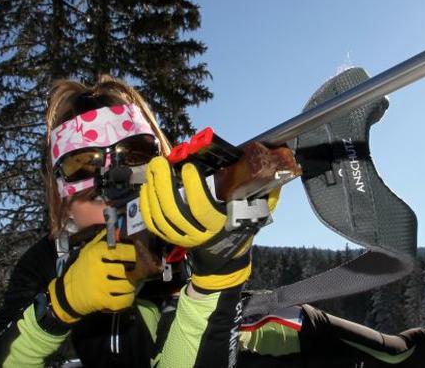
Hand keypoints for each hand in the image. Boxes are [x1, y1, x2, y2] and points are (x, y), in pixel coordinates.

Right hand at [48, 229, 136, 322]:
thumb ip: (103, 240)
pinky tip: (126, 296)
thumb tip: (119, 229)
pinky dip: (128, 299)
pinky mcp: (102, 301)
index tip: (134, 256)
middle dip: (132, 273)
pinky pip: (123, 300)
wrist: (66, 294)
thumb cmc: (81, 270)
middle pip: (126, 270)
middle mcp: (98, 268)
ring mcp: (100, 285)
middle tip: (133, 273)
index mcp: (95, 253)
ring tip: (130, 284)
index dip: (132, 254)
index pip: (122, 251)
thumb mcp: (87, 251)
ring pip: (127, 285)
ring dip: (131, 286)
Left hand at [139, 156, 278, 290]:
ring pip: (161, 216)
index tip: (189, 166)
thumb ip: (265, 193)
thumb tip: (277, 169)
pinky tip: (146, 187)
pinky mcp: (171, 238)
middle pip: (174, 210)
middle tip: (161, 162)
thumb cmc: (241, 230)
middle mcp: (198, 234)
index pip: (200, 207)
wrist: (225, 262)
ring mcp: (182, 238)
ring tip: (153, 169)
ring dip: (153, 191)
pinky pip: (153, 223)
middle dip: (164, 184)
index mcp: (219, 226)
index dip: (192, 186)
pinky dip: (146, 205)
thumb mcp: (257, 213)